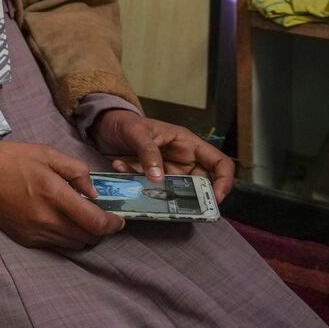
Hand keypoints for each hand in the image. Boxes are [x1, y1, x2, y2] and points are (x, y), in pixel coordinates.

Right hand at [0, 139, 123, 248]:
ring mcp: (35, 233)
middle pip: (87, 238)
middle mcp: (46, 220)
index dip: (112, 224)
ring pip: (73, 244)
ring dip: (84, 235)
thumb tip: (94, 192)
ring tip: (82, 217)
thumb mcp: (47, 153)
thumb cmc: (10, 158)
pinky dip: (66, 236)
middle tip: (101, 215)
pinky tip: (61, 220)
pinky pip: (56, 244)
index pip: (94, 223)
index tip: (118, 218)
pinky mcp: (25, 239)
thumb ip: (76, 171)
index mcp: (54, 195)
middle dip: (100, 230)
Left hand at [91, 110, 235, 202]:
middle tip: (176, 204)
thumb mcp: (137, 133)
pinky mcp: (150, 179)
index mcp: (188, 144)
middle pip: (200, 184)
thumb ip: (148, 153)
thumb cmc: (125, 122)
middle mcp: (182, 160)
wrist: (104, 125)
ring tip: (139, 183)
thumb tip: (159, 179)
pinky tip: (119, 165)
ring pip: (174, 191)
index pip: (220, 163)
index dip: (224, 181)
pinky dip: (135, 182)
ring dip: (158, 192)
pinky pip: (150, 189)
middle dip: (191, 197)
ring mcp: (167, 171)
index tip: (216, 199)